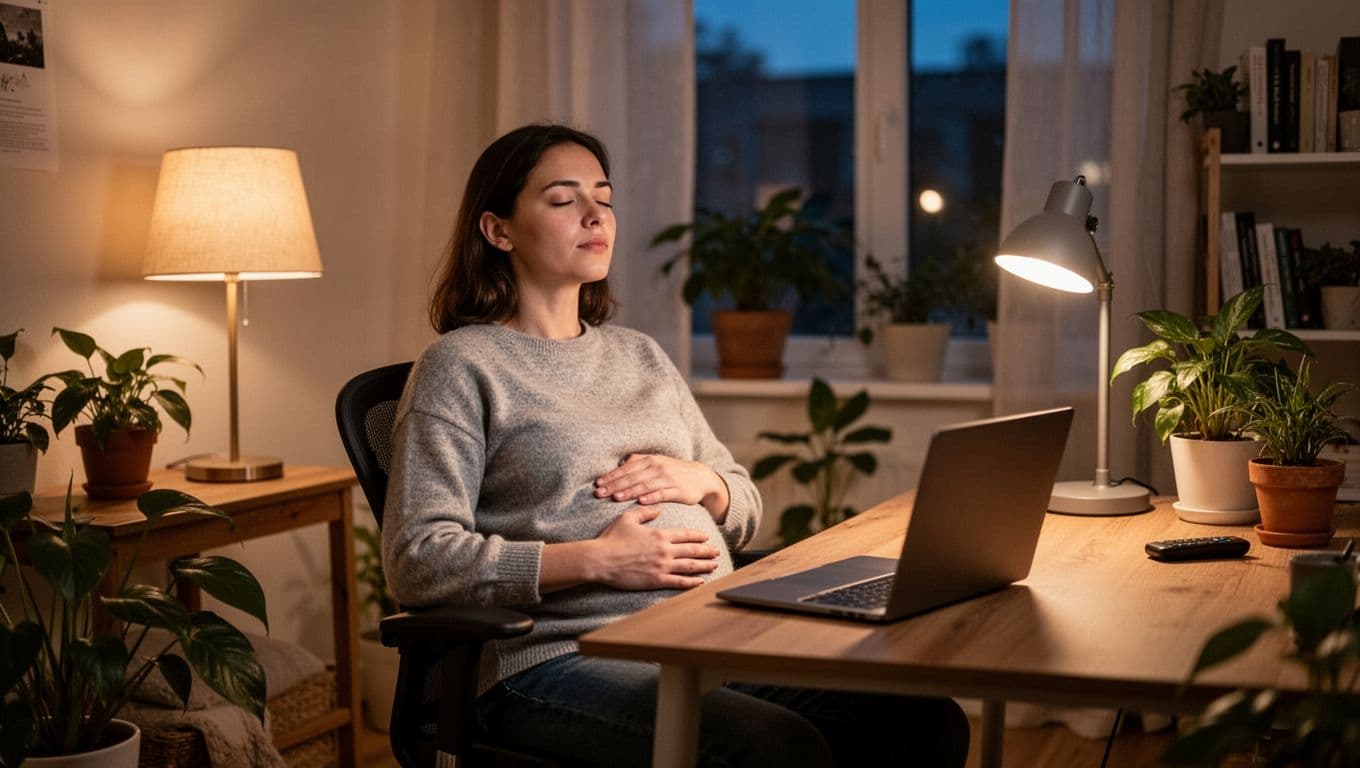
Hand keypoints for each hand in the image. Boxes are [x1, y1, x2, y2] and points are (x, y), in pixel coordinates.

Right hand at [591, 506, 720, 589]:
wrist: (601, 559)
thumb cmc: (612, 538)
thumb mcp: (628, 518)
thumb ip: (645, 512)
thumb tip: (658, 509)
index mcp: (660, 534)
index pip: (685, 534)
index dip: (698, 536)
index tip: (706, 536)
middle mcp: (665, 550)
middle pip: (692, 550)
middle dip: (707, 551)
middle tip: (717, 551)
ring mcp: (662, 566)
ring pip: (690, 566)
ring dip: (704, 566)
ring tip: (714, 565)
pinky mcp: (656, 580)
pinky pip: (679, 582)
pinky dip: (691, 582)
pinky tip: (700, 582)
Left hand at [595, 453, 728, 514]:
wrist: (701, 477)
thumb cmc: (673, 470)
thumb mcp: (656, 462)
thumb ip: (637, 462)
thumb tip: (618, 464)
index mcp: (649, 460)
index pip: (626, 469)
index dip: (611, 476)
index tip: (598, 484)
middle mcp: (657, 467)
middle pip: (632, 477)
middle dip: (615, 485)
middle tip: (600, 493)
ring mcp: (668, 479)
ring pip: (645, 485)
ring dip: (629, 491)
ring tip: (615, 498)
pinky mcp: (678, 490)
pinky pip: (662, 494)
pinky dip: (651, 497)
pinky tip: (641, 501)